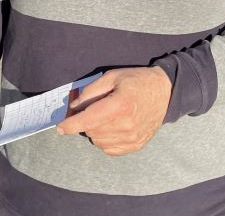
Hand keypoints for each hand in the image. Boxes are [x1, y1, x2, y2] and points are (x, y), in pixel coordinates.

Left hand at [57, 66, 171, 155]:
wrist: (165, 92)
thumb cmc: (137, 81)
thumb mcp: (112, 76)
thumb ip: (91, 91)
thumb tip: (74, 107)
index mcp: (119, 105)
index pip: (88, 120)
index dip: (70, 125)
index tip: (60, 128)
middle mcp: (126, 125)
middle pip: (91, 130)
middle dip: (86, 119)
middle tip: (94, 106)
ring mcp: (131, 138)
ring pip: (98, 141)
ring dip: (95, 129)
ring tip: (106, 114)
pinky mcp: (135, 146)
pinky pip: (108, 149)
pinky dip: (104, 139)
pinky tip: (112, 126)